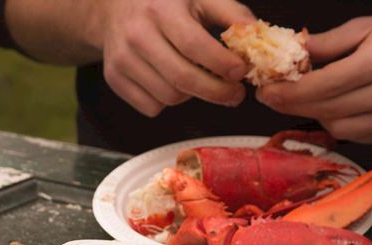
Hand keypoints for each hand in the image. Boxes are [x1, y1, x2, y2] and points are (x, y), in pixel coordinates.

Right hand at [100, 0, 254, 115]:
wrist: (115, 7)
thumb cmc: (165, 2)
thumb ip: (229, 13)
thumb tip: (257, 35)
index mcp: (161, 10)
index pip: (194, 45)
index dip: (221, 64)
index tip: (240, 72)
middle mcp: (137, 35)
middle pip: (182, 79)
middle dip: (216, 92)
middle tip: (234, 94)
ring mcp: (122, 59)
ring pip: (169, 97)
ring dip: (192, 96)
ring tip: (200, 80)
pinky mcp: (114, 78)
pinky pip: (151, 107)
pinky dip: (168, 102)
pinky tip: (172, 83)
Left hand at [256, 15, 371, 143]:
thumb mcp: (368, 27)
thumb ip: (328, 43)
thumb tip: (291, 53)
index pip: (322, 85)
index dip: (289, 91)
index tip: (267, 90)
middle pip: (326, 110)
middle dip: (293, 105)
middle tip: (273, 96)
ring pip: (338, 128)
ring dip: (315, 115)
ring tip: (305, 100)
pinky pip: (356, 136)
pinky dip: (338, 124)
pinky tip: (334, 109)